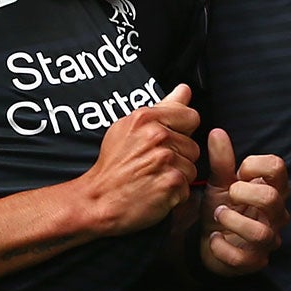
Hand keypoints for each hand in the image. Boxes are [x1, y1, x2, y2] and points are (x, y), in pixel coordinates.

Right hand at [78, 84, 201, 234]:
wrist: (97, 200)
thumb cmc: (112, 166)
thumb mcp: (128, 127)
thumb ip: (162, 107)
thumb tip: (184, 90)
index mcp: (146, 117)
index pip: (191, 116)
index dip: (182, 132)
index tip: (166, 142)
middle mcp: (157, 135)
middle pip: (193, 146)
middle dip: (178, 158)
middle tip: (153, 165)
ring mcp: (165, 159)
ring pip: (192, 168)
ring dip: (176, 177)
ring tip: (153, 178)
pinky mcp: (171, 182)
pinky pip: (187, 188)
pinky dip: (174, 195)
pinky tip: (155, 192)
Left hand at [196, 128, 288, 275]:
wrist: (208, 243)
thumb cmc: (222, 209)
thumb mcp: (220, 183)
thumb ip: (221, 160)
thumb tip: (217, 131)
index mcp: (273, 189)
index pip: (278, 167)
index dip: (254, 165)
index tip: (239, 173)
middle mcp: (276, 215)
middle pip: (273, 198)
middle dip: (243, 193)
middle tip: (228, 195)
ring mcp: (267, 241)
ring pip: (261, 232)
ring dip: (232, 221)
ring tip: (219, 215)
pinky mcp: (253, 262)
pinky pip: (241, 257)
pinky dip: (221, 246)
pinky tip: (213, 238)